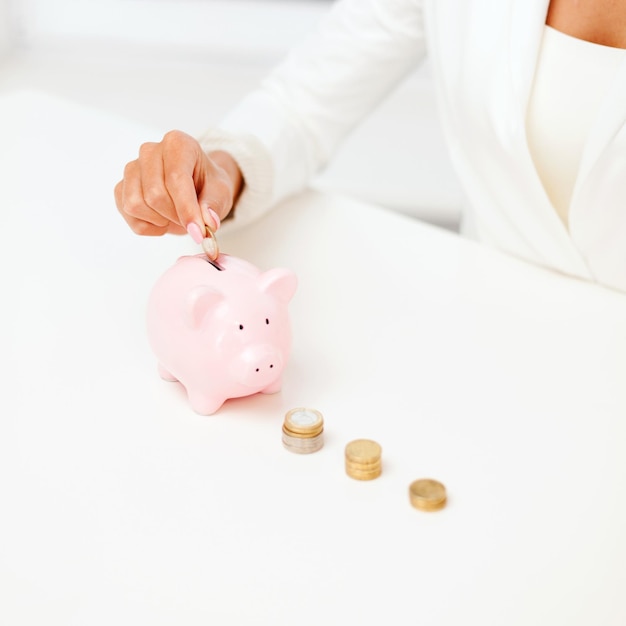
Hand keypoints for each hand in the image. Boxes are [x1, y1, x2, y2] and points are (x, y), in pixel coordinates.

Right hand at [114, 130, 242, 238]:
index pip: (176, 179)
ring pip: (135, 205)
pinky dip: (147, 226)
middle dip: (175, 216)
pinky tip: (161, 220)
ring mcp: (132, 168)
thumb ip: (215, 205)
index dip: (187, 209)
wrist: (195, 187)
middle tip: (191, 222)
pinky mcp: (121, 187)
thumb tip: (207, 222)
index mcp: (177, 144)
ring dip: (160, 221)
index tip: (199, 232)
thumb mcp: (221, 193)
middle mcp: (150, 151)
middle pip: (154, 195)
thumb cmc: (207, 186)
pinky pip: (129, 215)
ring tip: (175, 216)